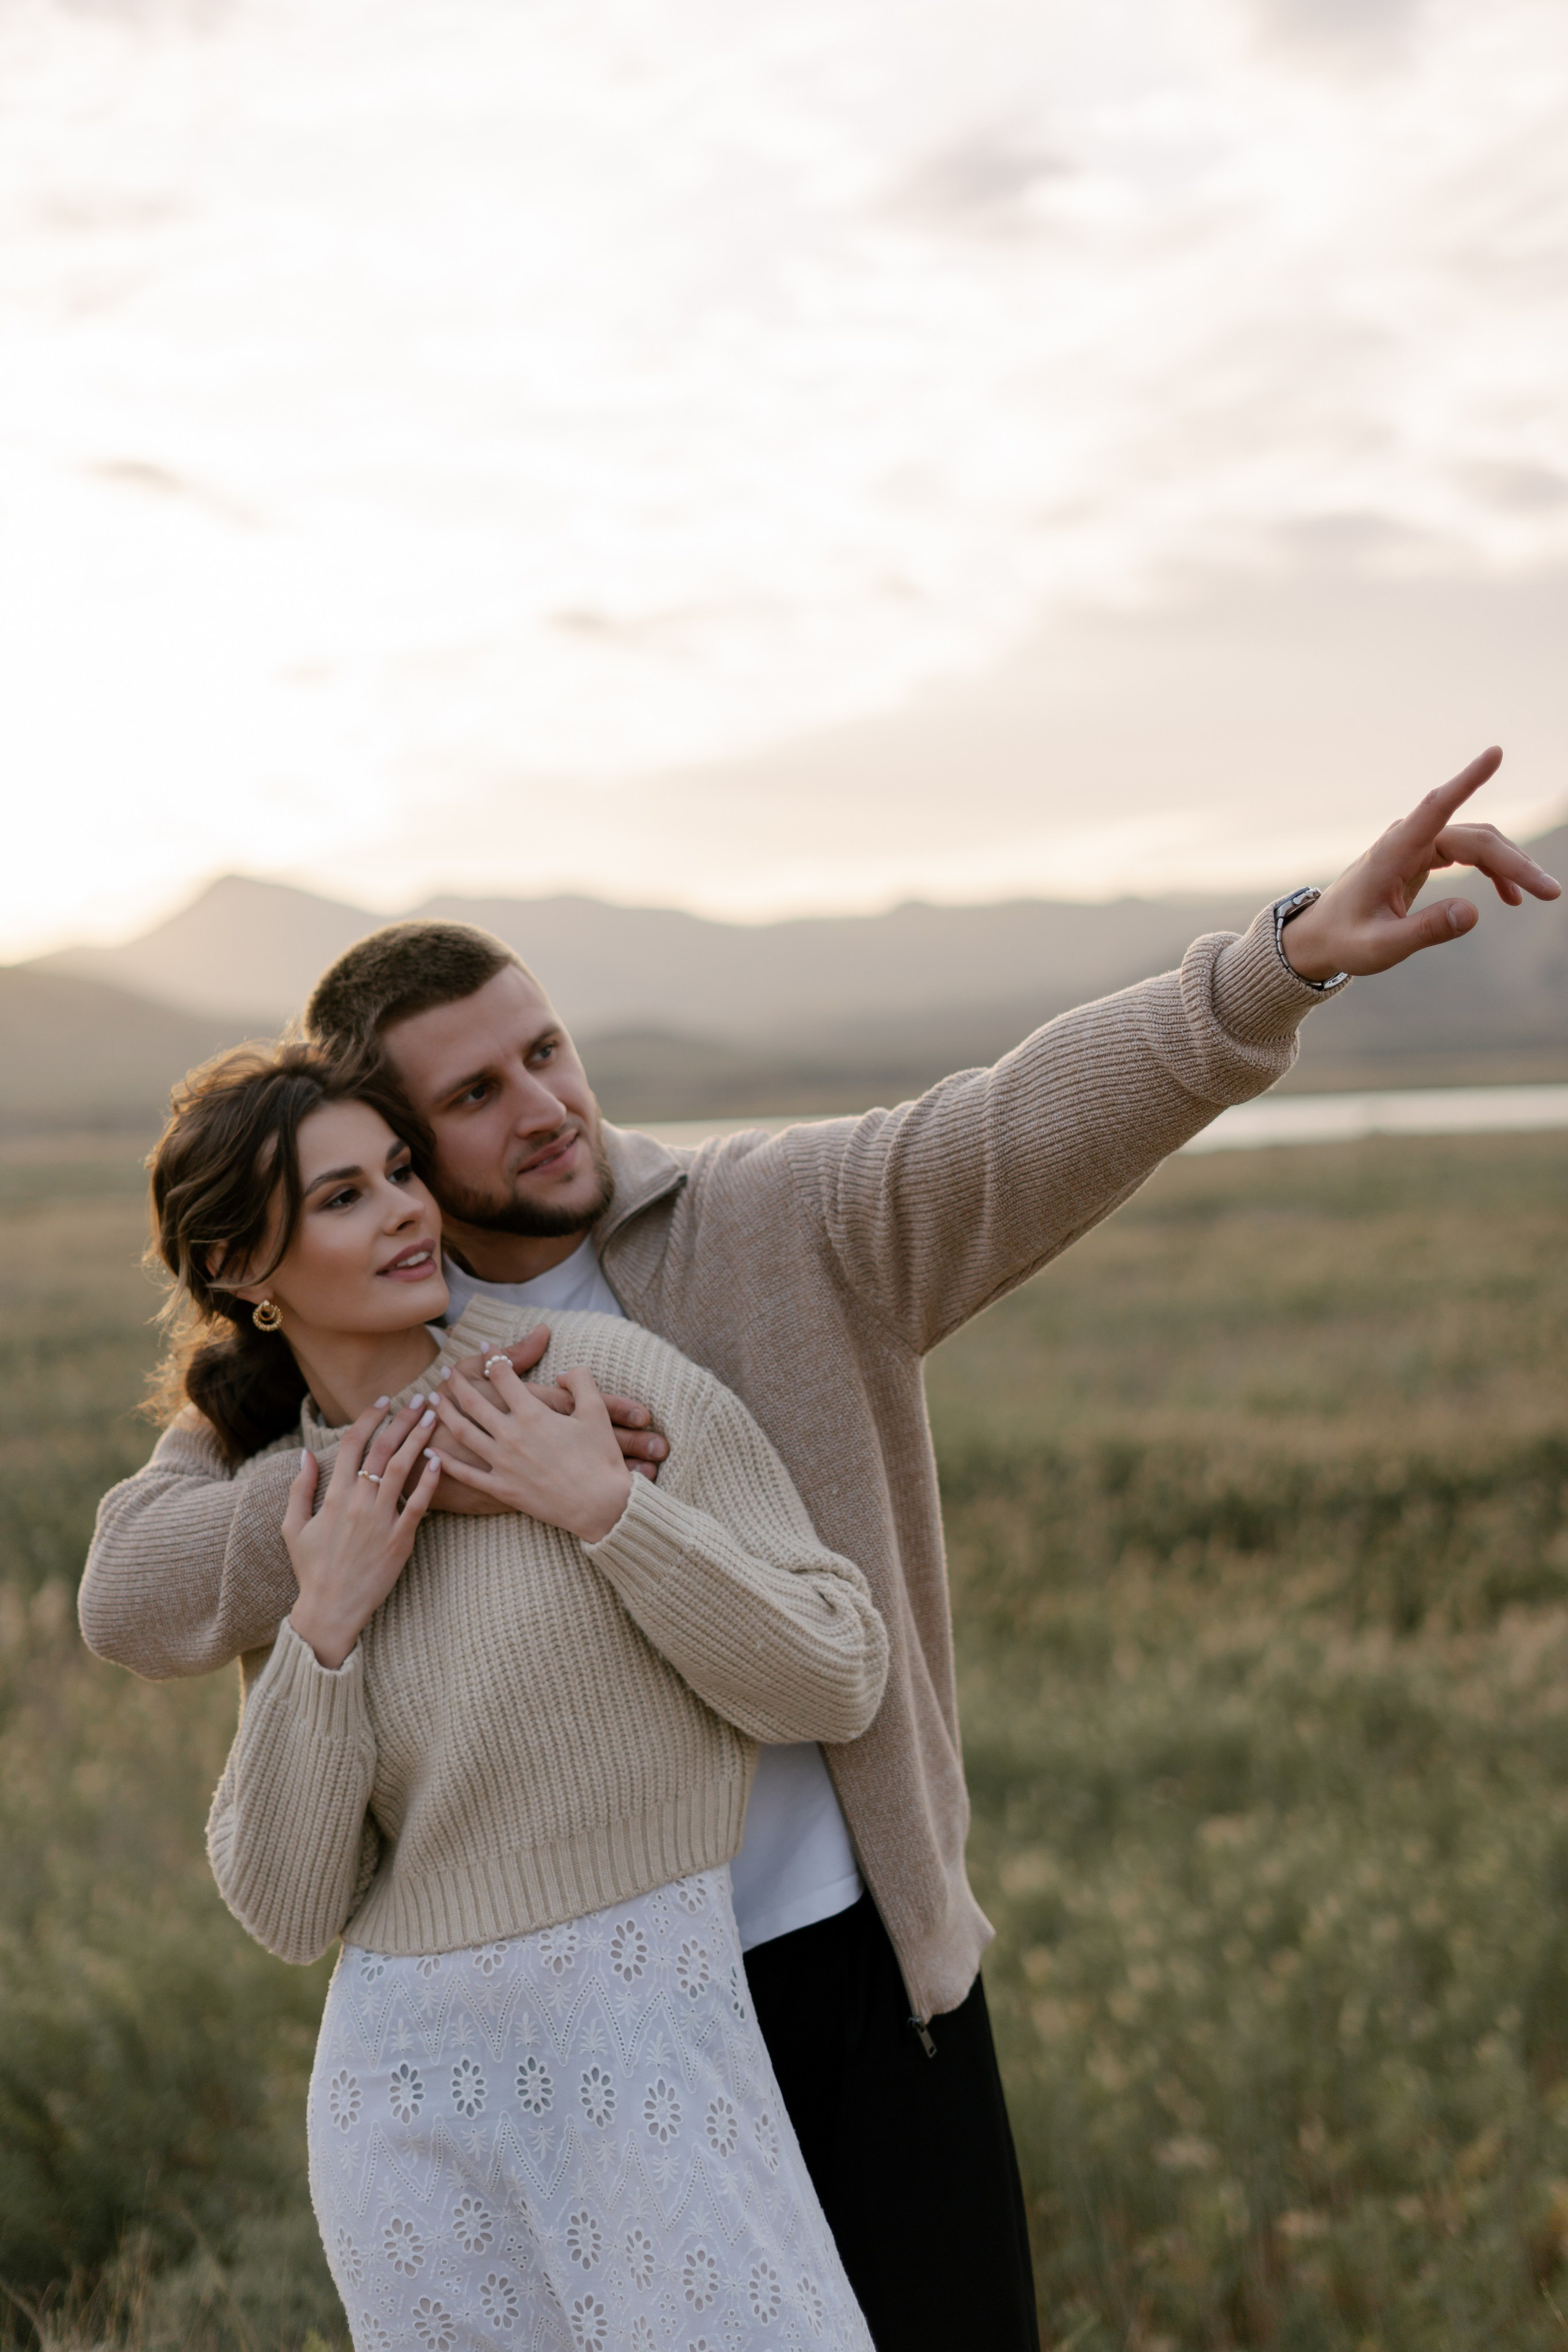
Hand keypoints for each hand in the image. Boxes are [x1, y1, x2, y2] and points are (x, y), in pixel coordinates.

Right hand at [284, 1400, 439, 1667]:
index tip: (383, 1399)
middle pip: (383, 1449)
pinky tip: (440, 1459)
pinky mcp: (400, 1540)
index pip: (352, 1444)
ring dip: (419, 1438)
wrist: (330, 1609)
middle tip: (421, 1398)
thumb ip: (299, 1488)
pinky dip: (430, 1480)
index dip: (369, 1417)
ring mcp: (380, 1520)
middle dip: (402, 1419)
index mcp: (333, 1495)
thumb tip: (304, 1454)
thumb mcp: (293, 1527)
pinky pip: (419, 1504)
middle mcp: (358, 1502)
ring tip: (434, 1417)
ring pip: (403, 1468)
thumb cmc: (311, 1569)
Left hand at [428, 1360, 632, 1543]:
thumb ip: (580, 1382)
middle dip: (457, 1383)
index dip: (493, 1358)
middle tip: (445, 1371)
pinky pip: (466, 1474)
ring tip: (431, 1400)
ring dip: (444, 1413)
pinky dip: (444, 1461)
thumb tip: (565, 1372)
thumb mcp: (596, 1412)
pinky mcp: (501, 1488)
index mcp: (533, 1414)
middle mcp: (511, 1436)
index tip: (485, 1347)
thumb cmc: (600, 1459)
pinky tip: (430, 1449)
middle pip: (474, 1402)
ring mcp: (503, 1463)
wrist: (601, 1506)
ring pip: (464, 1432)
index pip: (504, 1376)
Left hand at [1282, 746, 1560, 981]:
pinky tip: (1511, 896)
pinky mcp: (1423, 855)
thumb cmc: (1345, 941)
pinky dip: (1494, 871)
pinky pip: (1469, 853)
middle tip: (1551, 893)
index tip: (1494, 753)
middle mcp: (1408, 839)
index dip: (1466, 780)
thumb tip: (1473, 913)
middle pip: (1476, 838)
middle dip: (1515, 863)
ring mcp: (1417, 844)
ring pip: (1478, 843)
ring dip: (1511, 866)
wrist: (1322, 937)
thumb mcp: (1380, 947)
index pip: (1435, 807)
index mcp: (1393, 852)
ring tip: (1540, 895)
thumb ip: (1424, 932)